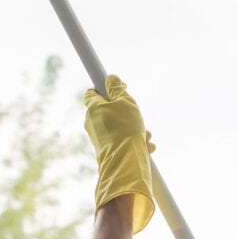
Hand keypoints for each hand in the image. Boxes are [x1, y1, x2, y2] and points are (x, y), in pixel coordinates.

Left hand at [82, 75, 156, 232]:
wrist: (124, 160)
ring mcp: (99, 137)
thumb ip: (117, 88)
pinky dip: (134, 141)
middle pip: (110, 110)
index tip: (118, 90)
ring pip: (119, 126)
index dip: (104, 88)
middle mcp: (92, 122)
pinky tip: (146, 147)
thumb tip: (110, 78)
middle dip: (128, 112)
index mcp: (93, 108)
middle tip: (138, 115)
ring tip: (146, 135)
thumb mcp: (125, 101)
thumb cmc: (125, 128)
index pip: (91, 92)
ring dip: (136, 128)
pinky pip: (121, 140)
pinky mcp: (106, 150)